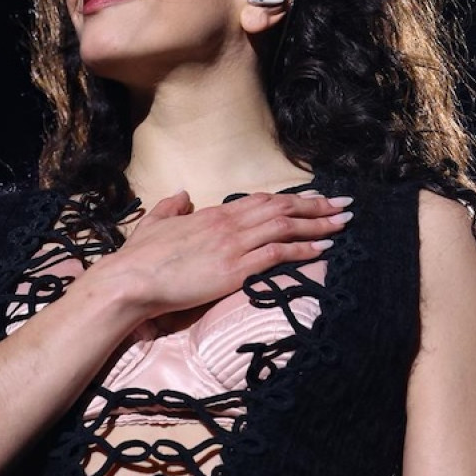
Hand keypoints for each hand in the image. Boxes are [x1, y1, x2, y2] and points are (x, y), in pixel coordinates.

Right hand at [101, 190, 353, 319]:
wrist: (131, 280)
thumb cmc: (140, 258)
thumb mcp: (155, 223)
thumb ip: (171, 207)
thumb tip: (182, 195)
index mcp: (213, 213)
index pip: (263, 200)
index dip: (292, 199)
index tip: (315, 198)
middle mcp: (228, 224)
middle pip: (282, 208)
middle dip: (318, 206)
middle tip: (345, 205)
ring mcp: (233, 245)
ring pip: (286, 226)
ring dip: (319, 224)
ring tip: (344, 223)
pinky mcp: (234, 268)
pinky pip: (277, 253)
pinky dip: (303, 249)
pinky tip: (323, 249)